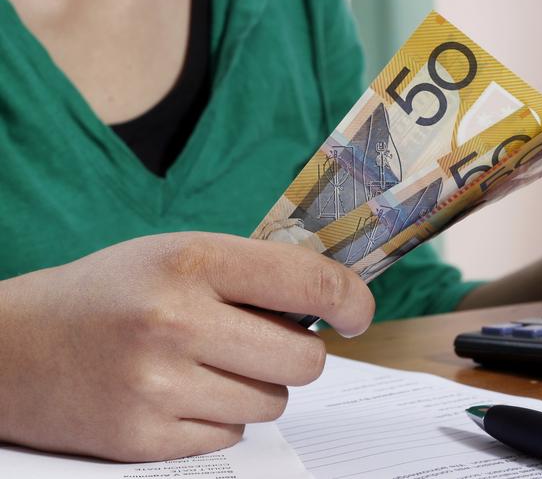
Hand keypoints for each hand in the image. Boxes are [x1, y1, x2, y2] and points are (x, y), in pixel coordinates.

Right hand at [0, 233, 373, 461]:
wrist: (18, 347)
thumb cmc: (109, 292)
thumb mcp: (175, 255)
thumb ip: (250, 272)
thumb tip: (329, 299)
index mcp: (190, 261)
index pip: (308, 282)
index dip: (350, 299)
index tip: (356, 312)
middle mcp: (176, 322)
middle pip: (303, 360)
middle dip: (298, 353)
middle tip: (267, 341)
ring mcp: (159, 387)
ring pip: (272, 402)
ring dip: (255, 385)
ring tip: (206, 363)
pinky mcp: (146, 439)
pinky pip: (232, 433)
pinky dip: (220, 415)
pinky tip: (180, 393)